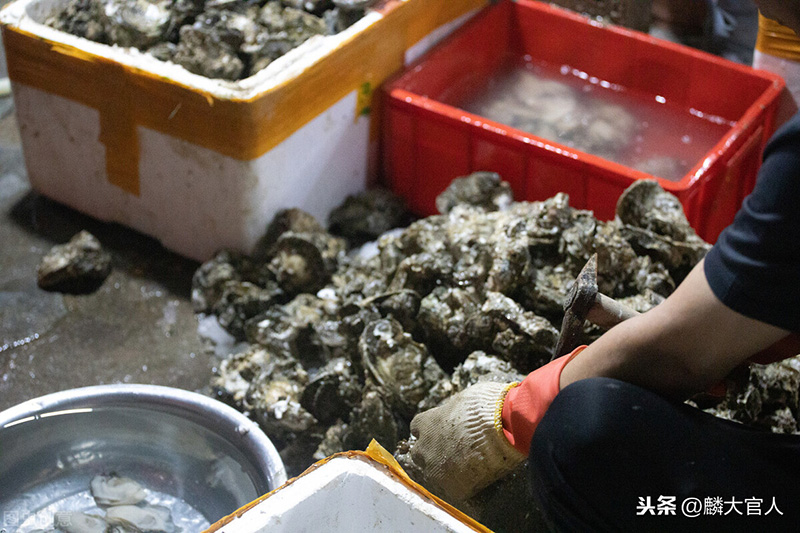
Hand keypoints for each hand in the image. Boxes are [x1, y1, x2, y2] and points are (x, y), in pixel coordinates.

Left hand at [409, 348, 583, 501]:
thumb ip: (453, 410)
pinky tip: (481, 477)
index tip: (443, 431)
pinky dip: (466, 485)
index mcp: (426, 423)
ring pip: (435, 474)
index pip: (417, 428)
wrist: (503, 427)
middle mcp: (425, 448)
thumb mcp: (463, 398)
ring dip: (447, 470)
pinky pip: (456, 490)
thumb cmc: (486, 406)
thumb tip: (457, 412)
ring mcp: (437, 470)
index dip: (431, 430)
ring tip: (470, 465)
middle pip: (420, 454)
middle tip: (455, 450)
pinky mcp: (454, 488)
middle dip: (433, 452)